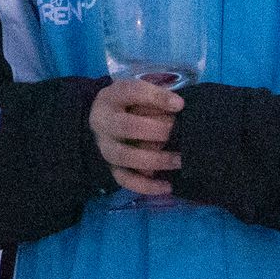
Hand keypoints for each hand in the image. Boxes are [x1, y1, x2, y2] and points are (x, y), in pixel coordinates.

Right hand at [89, 76, 183, 198]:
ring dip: (155, 159)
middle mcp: (104, 122)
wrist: (100, 121)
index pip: (131, 92)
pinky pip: (125, 180)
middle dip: (156, 130)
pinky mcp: (110, 167)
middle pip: (126, 126)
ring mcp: (105, 147)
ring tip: (179, 160)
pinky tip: (167, 186)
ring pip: (125, 156)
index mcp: (112, 97)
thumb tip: (178, 108)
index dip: (156, 97)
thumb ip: (155, 99)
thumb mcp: (137, 94)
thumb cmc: (128, 105)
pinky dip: (146, 185)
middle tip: (178, 132)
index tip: (180, 105)